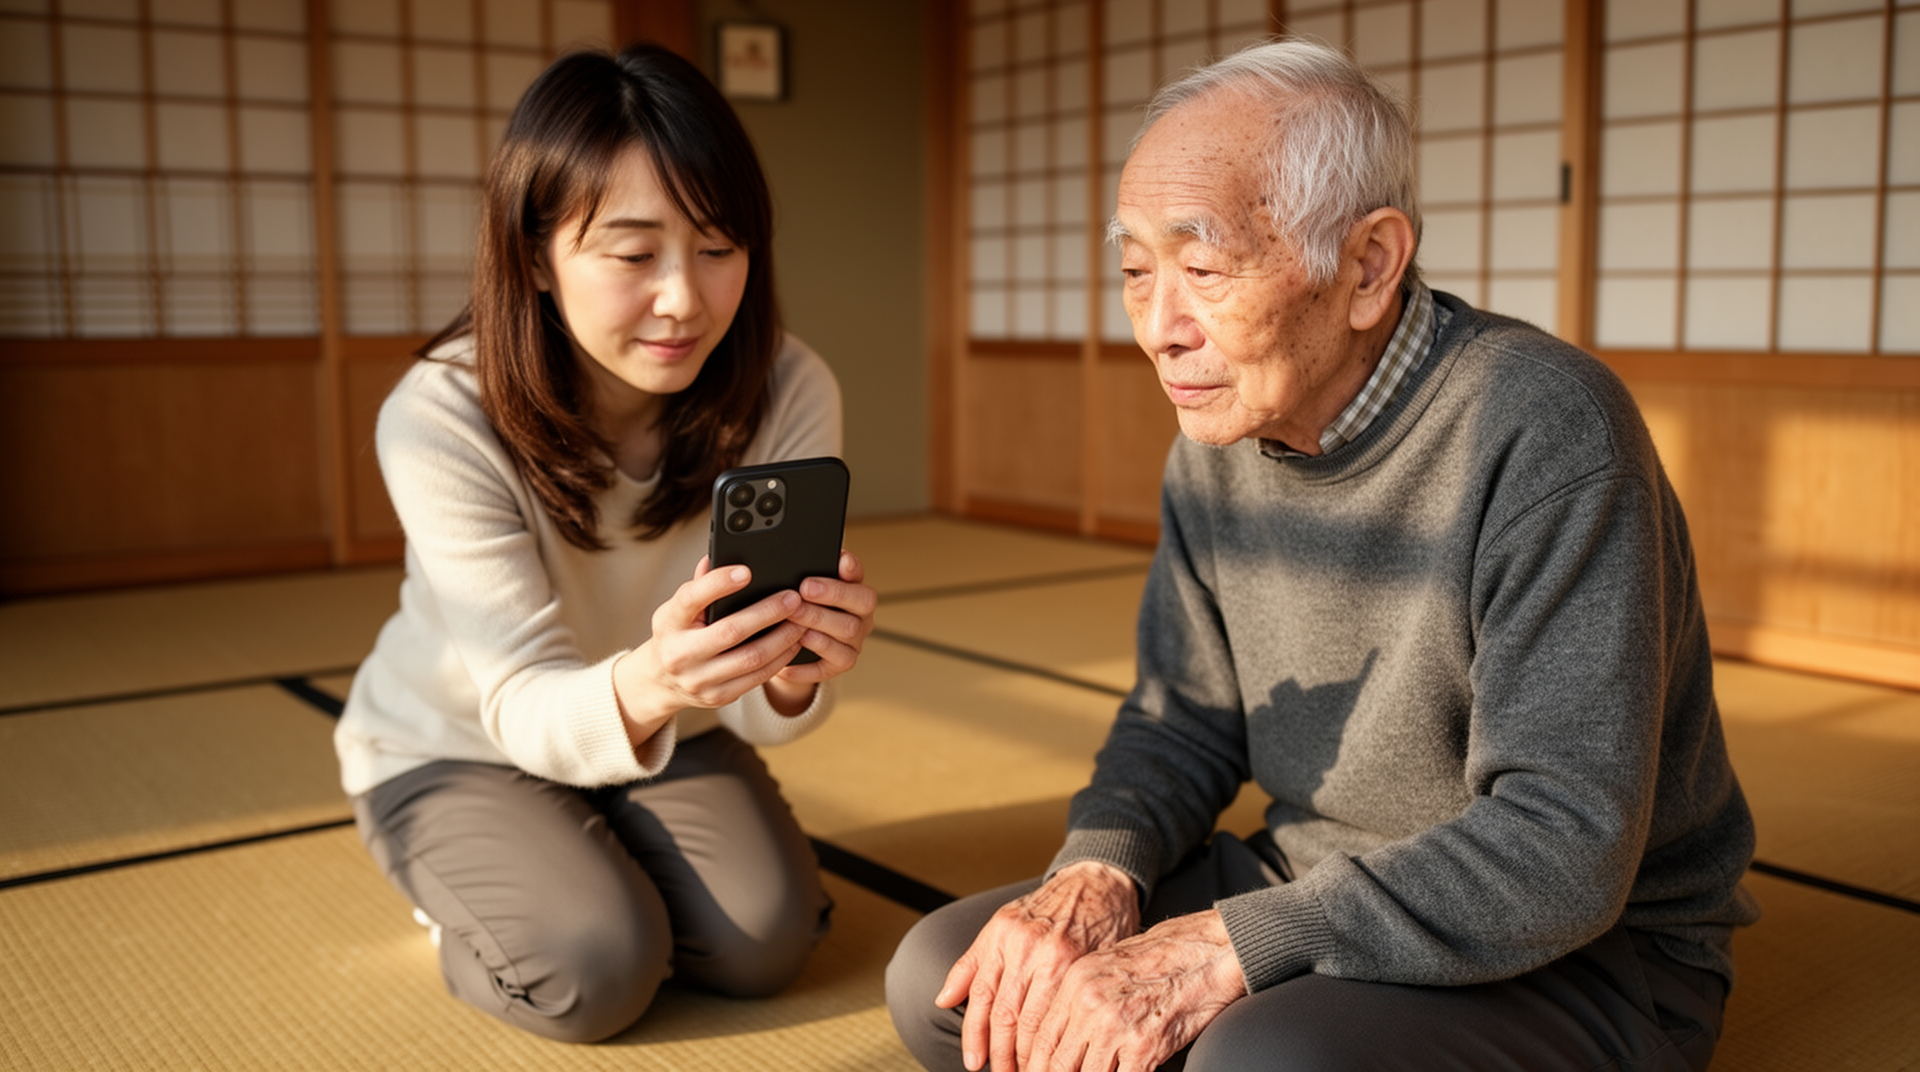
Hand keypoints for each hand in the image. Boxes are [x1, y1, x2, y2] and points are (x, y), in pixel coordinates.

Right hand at [613, 558, 814, 739]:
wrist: (662, 681)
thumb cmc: (677, 633)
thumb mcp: (678, 608)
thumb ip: (700, 585)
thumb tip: (716, 558)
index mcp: (668, 623)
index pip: (691, 599)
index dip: (718, 584)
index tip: (746, 571)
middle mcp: (680, 654)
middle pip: (731, 632)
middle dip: (767, 612)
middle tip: (793, 598)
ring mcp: (699, 679)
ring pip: (751, 658)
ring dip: (782, 638)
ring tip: (802, 620)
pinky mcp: (719, 696)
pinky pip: (757, 677)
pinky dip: (780, 658)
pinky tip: (793, 643)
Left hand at [763, 549, 876, 712]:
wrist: (785, 647)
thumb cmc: (791, 609)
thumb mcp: (794, 587)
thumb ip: (797, 572)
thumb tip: (779, 559)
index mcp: (853, 588)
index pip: (860, 574)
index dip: (851, 569)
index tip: (839, 561)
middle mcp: (860, 615)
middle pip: (861, 603)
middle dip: (832, 594)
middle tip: (803, 590)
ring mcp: (853, 641)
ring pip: (847, 633)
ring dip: (817, 625)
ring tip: (791, 621)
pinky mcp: (839, 665)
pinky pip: (828, 667)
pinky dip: (805, 665)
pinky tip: (784, 660)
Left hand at [935, 861, 1140, 1071]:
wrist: (1095, 884)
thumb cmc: (1046, 909)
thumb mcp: (1001, 925)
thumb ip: (971, 964)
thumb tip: (942, 999)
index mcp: (1000, 936)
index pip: (980, 996)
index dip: (974, 1036)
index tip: (974, 1062)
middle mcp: (1025, 946)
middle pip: (1005, 1014)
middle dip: (1001, 1054)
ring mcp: (1056, 957)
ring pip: (1033, 1020)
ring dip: (1027, 1055)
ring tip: (1025, 1071)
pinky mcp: (1083, 966)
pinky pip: (1061, 1014)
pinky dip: (1054, 1041)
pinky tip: (1052, 1054)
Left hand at [1026, 909, 1246, 1071]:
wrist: (1209, 952)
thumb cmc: (1167, 955)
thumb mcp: (1109, 964)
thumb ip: (1082, 997)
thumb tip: (1065, 1035)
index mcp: (1075, 982)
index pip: (1040, 1037)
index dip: (1034, 1066)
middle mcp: (1089, 1003)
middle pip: (1056, 1064)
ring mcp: (1115, 1026)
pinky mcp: (1144, 1047)